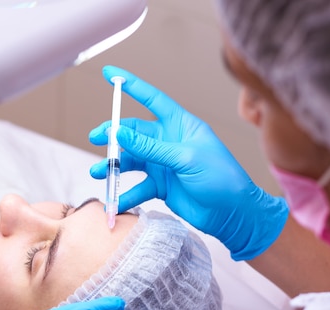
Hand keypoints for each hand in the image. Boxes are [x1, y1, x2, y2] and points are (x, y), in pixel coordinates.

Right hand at [90, 65, 287, 259]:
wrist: (233, 214)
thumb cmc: (222, 178)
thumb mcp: (185, 158)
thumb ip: (151, 147)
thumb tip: (119, 133)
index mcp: (180, 125)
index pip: (152, 99)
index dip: (131, 86)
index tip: (110, 75)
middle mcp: (169, 142)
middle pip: (133, 132)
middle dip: (112, 135)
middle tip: (96, 138)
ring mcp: (163, 164)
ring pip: (131, 160)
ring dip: (114, 166)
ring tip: (99, 173)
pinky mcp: (161, 186)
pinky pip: (137, 187)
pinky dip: (125, 194)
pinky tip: (115, 201)